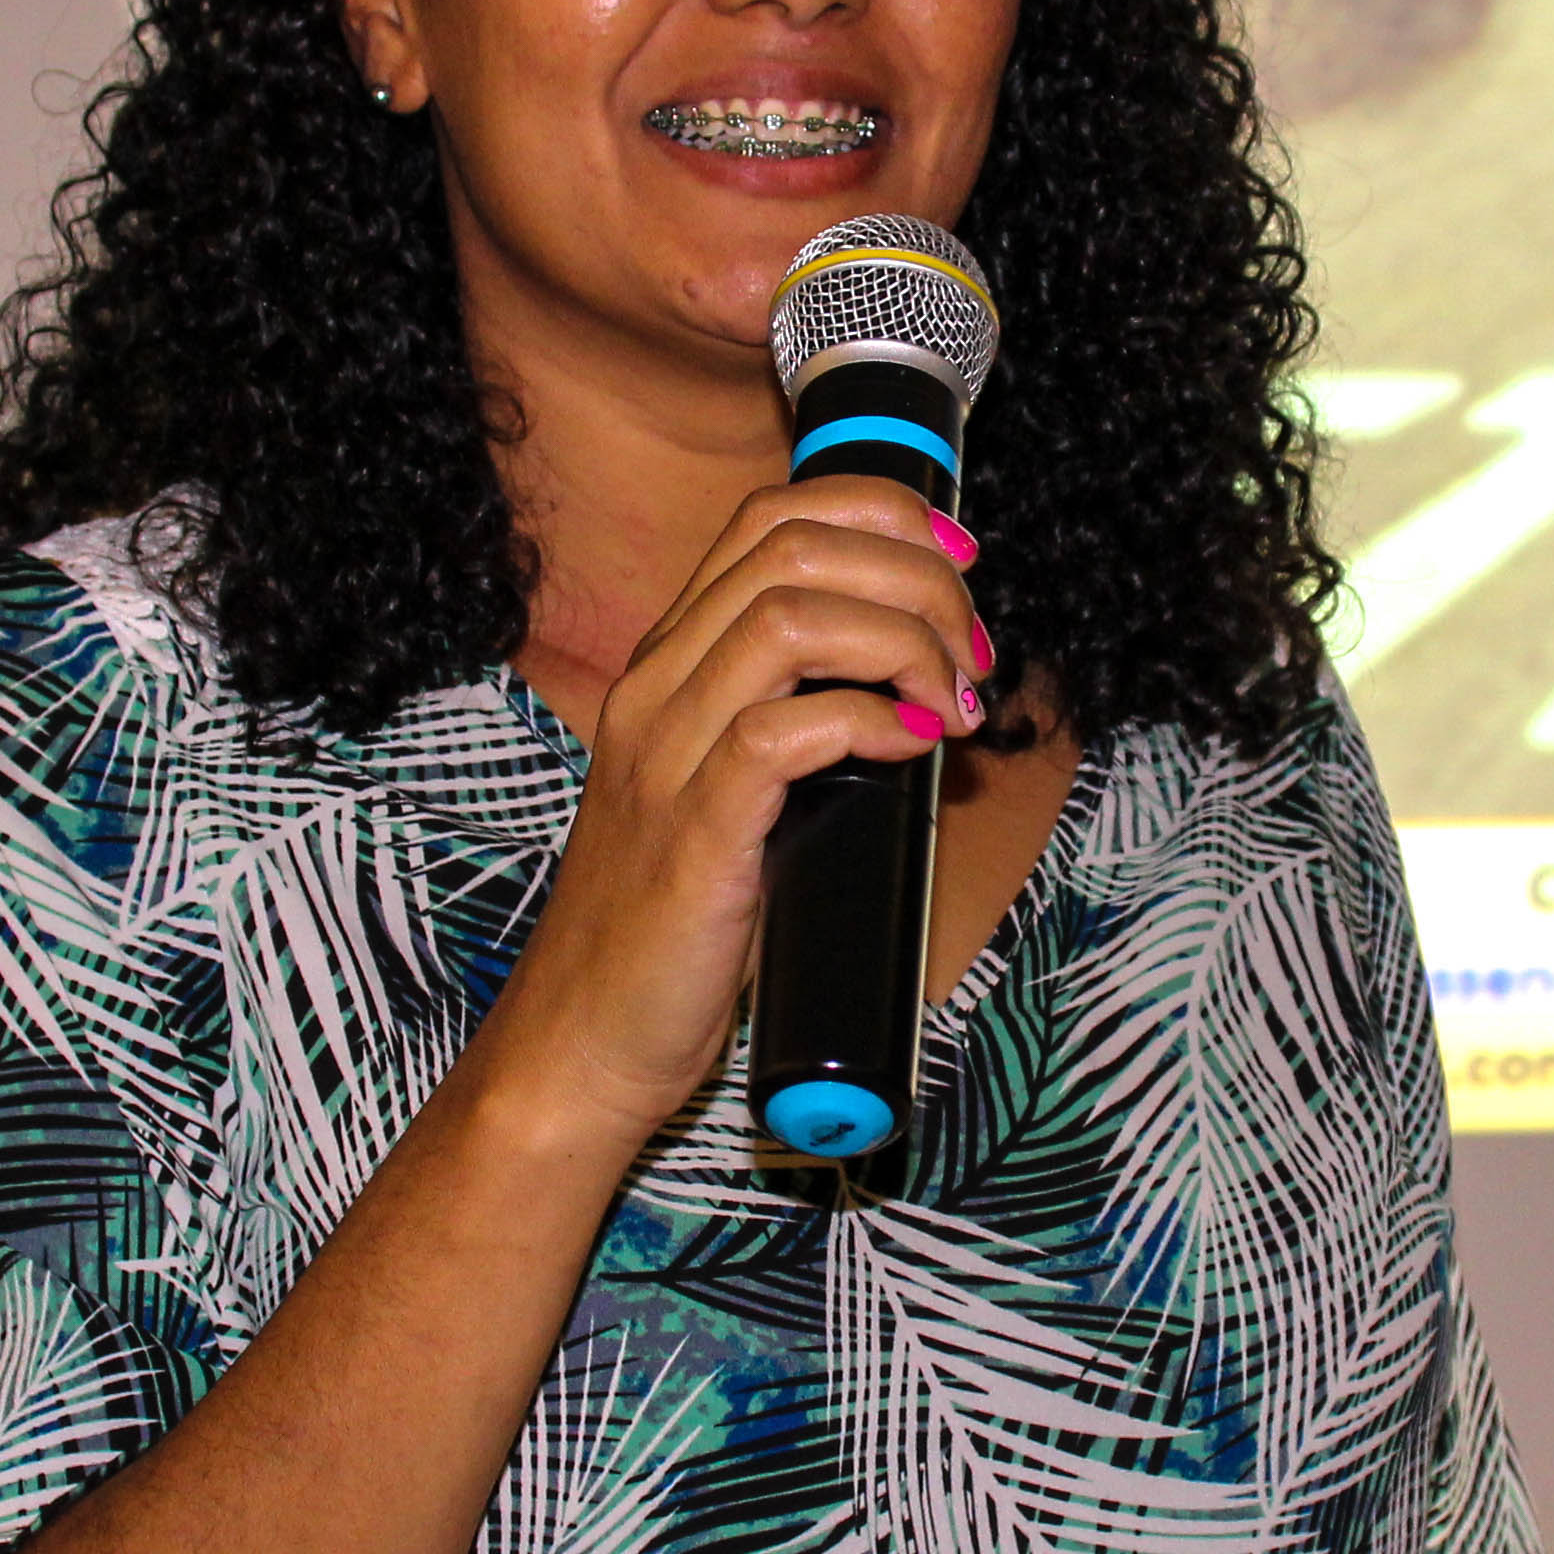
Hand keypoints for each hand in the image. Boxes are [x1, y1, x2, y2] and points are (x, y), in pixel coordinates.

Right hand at [485, 482, 990, 1138]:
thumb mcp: (728, 792)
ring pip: (790, 619)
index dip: (878, 513)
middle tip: (971, 649)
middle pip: (792, 551)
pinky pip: (783, 733)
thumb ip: (795, 726)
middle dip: (914, 578)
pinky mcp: (694, 836)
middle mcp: (656, 691)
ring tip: (956, 702)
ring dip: (905, 640)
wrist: (582, 1040)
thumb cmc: (672, 925)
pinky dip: (868, 718)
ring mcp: (666, 758)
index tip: (955, 562)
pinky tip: (914, 743)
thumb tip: (920, 691)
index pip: (767, 519)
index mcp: (665, 666)